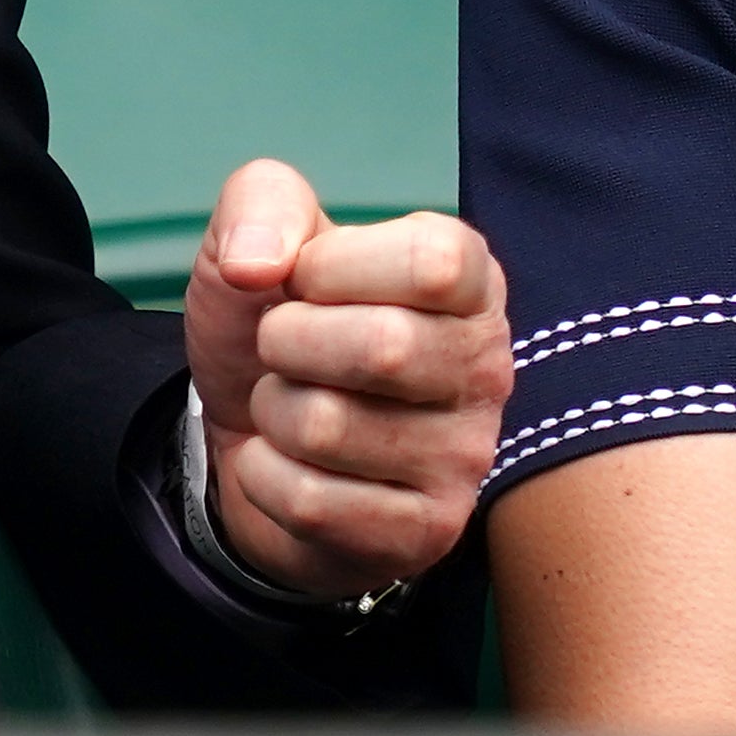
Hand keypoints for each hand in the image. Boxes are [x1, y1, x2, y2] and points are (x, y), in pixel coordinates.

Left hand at [180, 158, 511, 599]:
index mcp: (470, 281)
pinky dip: (263, 474)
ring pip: (329, 428)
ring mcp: (465, 458)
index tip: (305, 280)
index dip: (334, 267)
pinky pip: (309, 501)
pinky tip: (287, 463)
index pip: (432, 262)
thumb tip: (254, 264)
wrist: (248, 437)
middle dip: (286, 342)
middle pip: (382, 348)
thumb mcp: (262, 241)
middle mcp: (487, 367)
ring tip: (290, 406)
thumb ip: (262, 203)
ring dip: (273, 411)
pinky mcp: (427, 531)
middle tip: (283, 347)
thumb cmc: (278, 326)